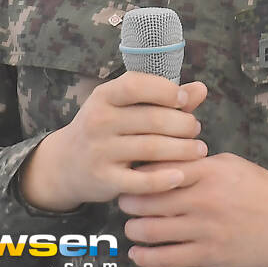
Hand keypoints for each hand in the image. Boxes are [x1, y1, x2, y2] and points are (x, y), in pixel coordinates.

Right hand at [19, 72, 207, 210]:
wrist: (66, 163)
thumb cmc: (106, 127)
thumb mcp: (125, 105)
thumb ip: (163, 97)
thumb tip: (201, 89)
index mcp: (104, 95)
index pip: (136, 86)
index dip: (165, 91)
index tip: (185, 101)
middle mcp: (99, 120)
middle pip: (152, 120)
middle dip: (182, 124)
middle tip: (196, 129)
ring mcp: (100, 151)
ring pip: (151, 149)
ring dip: (182, 150)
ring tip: (199, 149)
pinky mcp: (104, 179)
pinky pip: (141, 181)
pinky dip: (164, 179)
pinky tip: (181, 175)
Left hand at [119, 152, 267, 266]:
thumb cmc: (262, 189)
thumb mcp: (232, 164)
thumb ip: (199, 163)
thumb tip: (168, 161)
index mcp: (209, 170)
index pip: (161, 167)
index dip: (140, 171)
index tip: (130, 173)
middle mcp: (203, 198)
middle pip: (150, 199)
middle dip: (130, 200)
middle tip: (123, 200)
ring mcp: (205, 229)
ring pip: (152, 229)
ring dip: (134, 228)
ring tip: (131, 225)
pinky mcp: (209, 255)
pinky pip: (167, 258)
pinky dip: (145, 256)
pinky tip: (137, 252)